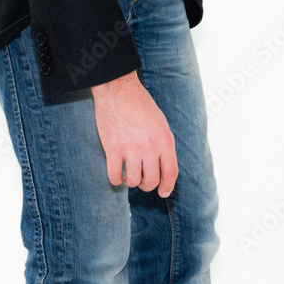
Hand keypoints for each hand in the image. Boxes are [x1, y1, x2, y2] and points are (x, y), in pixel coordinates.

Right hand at [92, 71, 177, 196]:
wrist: (119, 91)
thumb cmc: (141, 105)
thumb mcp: (161, 123)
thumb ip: (163, 145)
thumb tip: (162, 168)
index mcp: (165, 140)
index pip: (171, 173)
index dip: (167, 187)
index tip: (163, 192)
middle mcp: (150, 147)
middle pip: (151, 181)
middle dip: (147, 185)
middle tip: (142, 181)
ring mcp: (131, 149)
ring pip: (133, 181)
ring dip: (131, 181)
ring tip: (129, 174)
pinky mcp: (113, 149)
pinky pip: (115, 176)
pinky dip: (116, 179)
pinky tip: (117, 173)